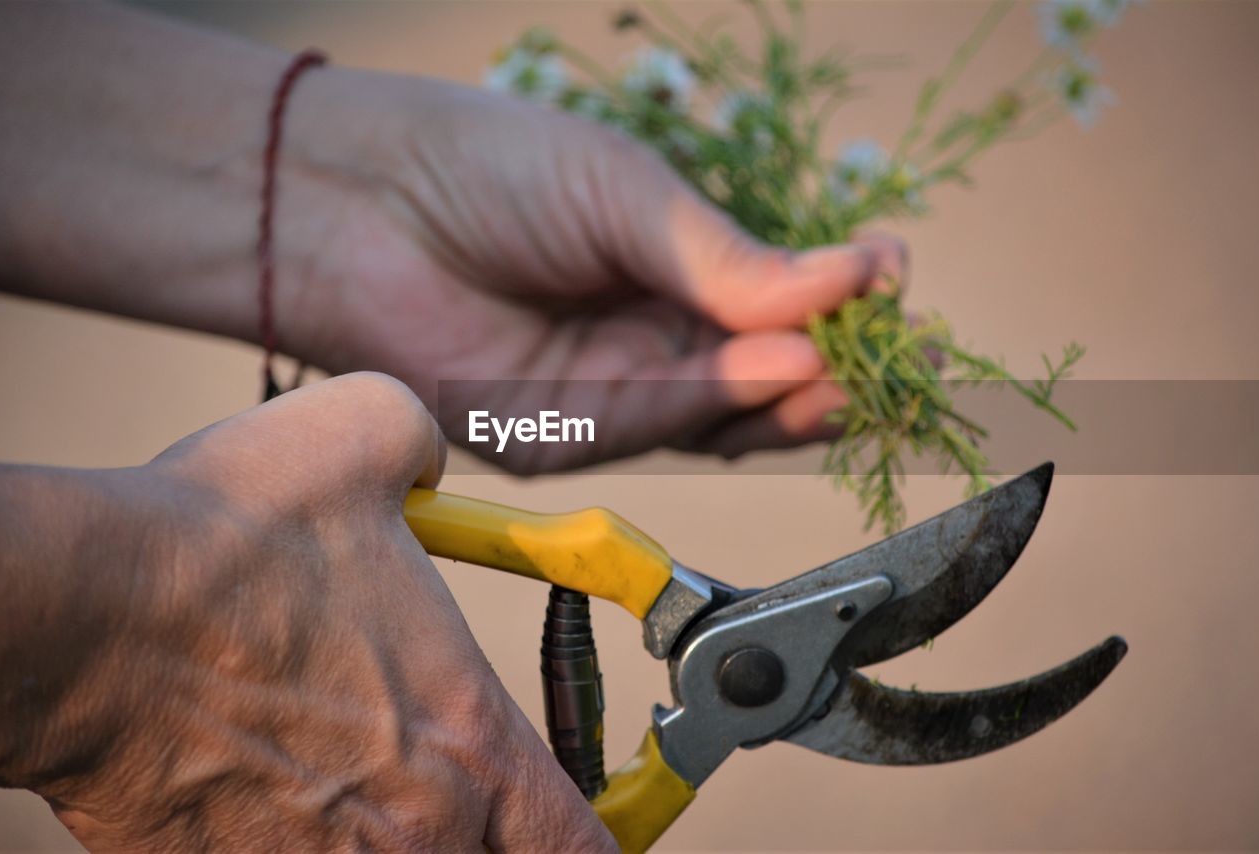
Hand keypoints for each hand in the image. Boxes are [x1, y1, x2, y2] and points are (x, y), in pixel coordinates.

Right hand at [0, 374, 614, 851]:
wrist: (82, 616)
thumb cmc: (230, 536)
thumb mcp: (369, 436)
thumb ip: (431, 449)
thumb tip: (429, 465)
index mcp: (469, 738)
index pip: (584, 849)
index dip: (597, 840)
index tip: (584, 822)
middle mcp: (413, 828)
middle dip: (489, 835)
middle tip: (456, 782)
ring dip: (382, 829)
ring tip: (331, 755)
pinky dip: (292, 831)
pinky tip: (252, 764)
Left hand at [274, 71, 906, 470]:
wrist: (363, 202)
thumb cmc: (495, 169)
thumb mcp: (635, 197)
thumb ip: (734, 261)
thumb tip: (860, 277)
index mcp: (674, 272)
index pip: (778, 310)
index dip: (839, 309)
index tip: (894, 286)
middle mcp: (652, 341)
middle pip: (761, 380)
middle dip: (829, 372)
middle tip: (891, 356)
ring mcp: (612, 393)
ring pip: (721, 418)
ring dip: (788, 399)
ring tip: (841, 365)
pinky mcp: (565, 437)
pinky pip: (658, 425)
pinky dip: (720, 404)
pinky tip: (776, 370)